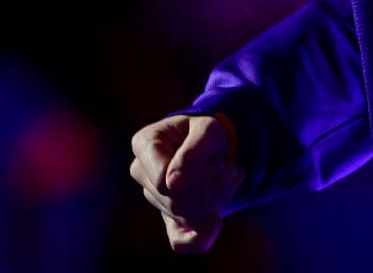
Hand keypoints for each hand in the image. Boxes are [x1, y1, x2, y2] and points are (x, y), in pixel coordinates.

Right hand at [127, 113, 241, 253]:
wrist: (215, 144)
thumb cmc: (207, 132)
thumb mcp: (208, 131)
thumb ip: (192, 152)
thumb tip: (173, 186)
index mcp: (144, 144)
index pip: (162, 181)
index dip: (195, 178)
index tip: (217, 163)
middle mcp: (141, 172)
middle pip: (175, 201)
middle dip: (211, 189)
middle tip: (231, 169)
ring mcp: (153, 197)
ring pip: (184, 217)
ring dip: (216, 201)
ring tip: (229, 178)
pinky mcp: (169, 218)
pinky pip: (180, 243)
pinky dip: (202, 237)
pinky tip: (218, 221)